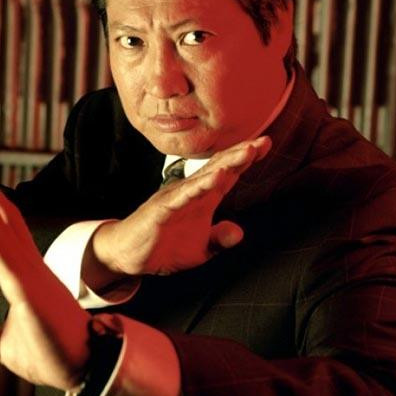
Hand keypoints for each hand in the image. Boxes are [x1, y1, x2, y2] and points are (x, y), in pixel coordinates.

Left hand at [0, 162, 89, 389]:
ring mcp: (30, 277)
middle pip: (5, 222)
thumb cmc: (51, 356)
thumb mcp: (4, 346)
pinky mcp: (29, 291)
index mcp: (27, 277)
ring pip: (2, 231)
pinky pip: (3, 257)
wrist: (82, 370)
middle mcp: (30, 269)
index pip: (6, 234)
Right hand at [88, 135, 270, 278]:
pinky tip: (215, 177)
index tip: (266, 144)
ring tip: (246, 152)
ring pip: (204, 176)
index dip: (246, 159)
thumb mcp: (200, 250)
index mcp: (204, 199)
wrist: (130, 255)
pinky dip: (199, 185)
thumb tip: (239, 233)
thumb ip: (219, 240)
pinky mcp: (162, 208)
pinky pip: (183, 195)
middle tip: (263, 141)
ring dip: (226, 163)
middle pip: (220, 167)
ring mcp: (176, 197)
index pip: (228, 174)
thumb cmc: (165, 245)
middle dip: (241, 154)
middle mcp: (191, 192)